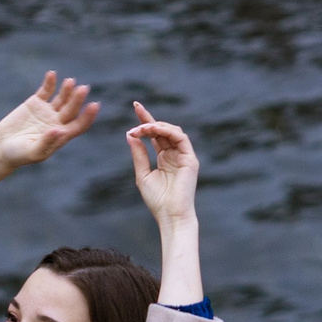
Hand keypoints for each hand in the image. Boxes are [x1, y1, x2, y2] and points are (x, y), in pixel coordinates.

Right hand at [0, 71, 99, 168]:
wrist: (0, 147)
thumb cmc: (18, 155)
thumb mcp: (33, 152)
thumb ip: (47, 143)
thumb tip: (60, 130)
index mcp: (61, 136)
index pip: (79, 125)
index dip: (88, 116)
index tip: (94, 105)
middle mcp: (57, 122)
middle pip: (72, 109)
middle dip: (77, 99)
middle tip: (83, 89)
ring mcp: (47, 111)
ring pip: (61, 98)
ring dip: (66, 90)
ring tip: (70, 82)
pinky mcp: (35, 103)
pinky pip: (45, 90)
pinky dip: (49, 83)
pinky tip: (51, 74)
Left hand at [126, 102, 198, 225]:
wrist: (170, 215)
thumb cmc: (157, 199)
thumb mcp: (142, 174)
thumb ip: (139, 154)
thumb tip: (130, 135)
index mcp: (164, 158)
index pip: (155, 135)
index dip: (146, 120)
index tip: (135, 106)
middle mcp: (175, 154)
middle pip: (163, 130)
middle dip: (149, 119)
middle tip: (136, 112)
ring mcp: (184, 156)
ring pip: (172, 131)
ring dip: (156, 125)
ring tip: (141, 127)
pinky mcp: (190, 159)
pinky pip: (181, 138)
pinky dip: (167, 131)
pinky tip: (153, 129)